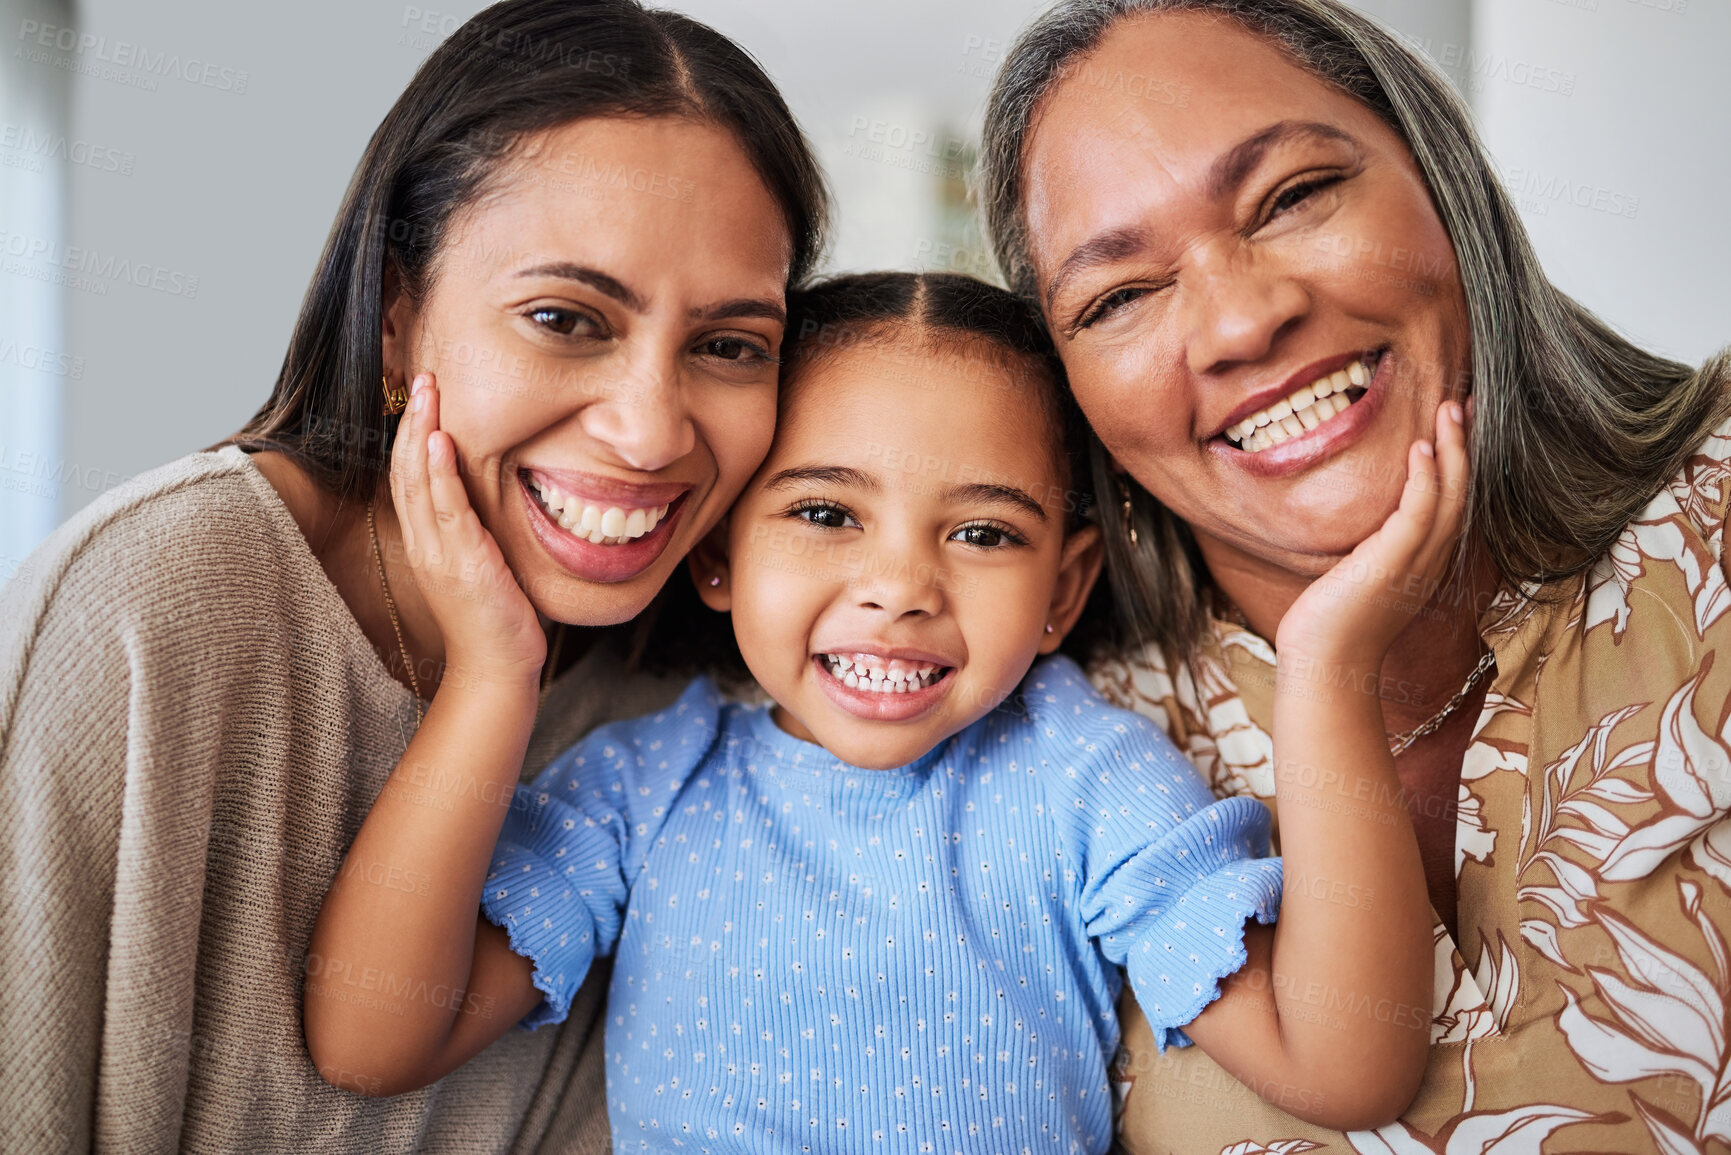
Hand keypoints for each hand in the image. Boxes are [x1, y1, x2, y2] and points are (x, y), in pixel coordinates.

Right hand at [388, 373, 545, 686]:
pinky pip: (447, 509)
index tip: (422, 397)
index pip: (411, 478)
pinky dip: (441, 472)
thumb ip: (477, 532)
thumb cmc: (496, 620)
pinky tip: (441, 440)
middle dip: (413, 420)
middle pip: (407, 470)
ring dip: (422, 431)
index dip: (412, 435)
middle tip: (421, 377)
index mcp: (428, 542)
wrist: (496, 669)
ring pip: (421, 481)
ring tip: (427, 391)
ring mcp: (440, 552)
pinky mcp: (463, 562)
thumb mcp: (483, 565)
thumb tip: (491, 500)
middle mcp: (425, 543)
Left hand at [1276, 399, 1468, 664]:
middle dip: (1465, 445)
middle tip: (1463, 402)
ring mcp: (1416, 563)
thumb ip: (1373, 548)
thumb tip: (1364, 524)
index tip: (1458, 425)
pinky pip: (1419, 513)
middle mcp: (1431, 561)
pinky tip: (1421, 448)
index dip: (1460, 462)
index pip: (1453, 503)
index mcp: (1426, 562)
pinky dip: (1425, 479)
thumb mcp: (1361, 575)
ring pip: (1449, 496)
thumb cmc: (1333, 623)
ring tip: (1450, 408)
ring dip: (1452, 449)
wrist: (1324, 662)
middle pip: (1462, 492)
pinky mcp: (1392, 563)